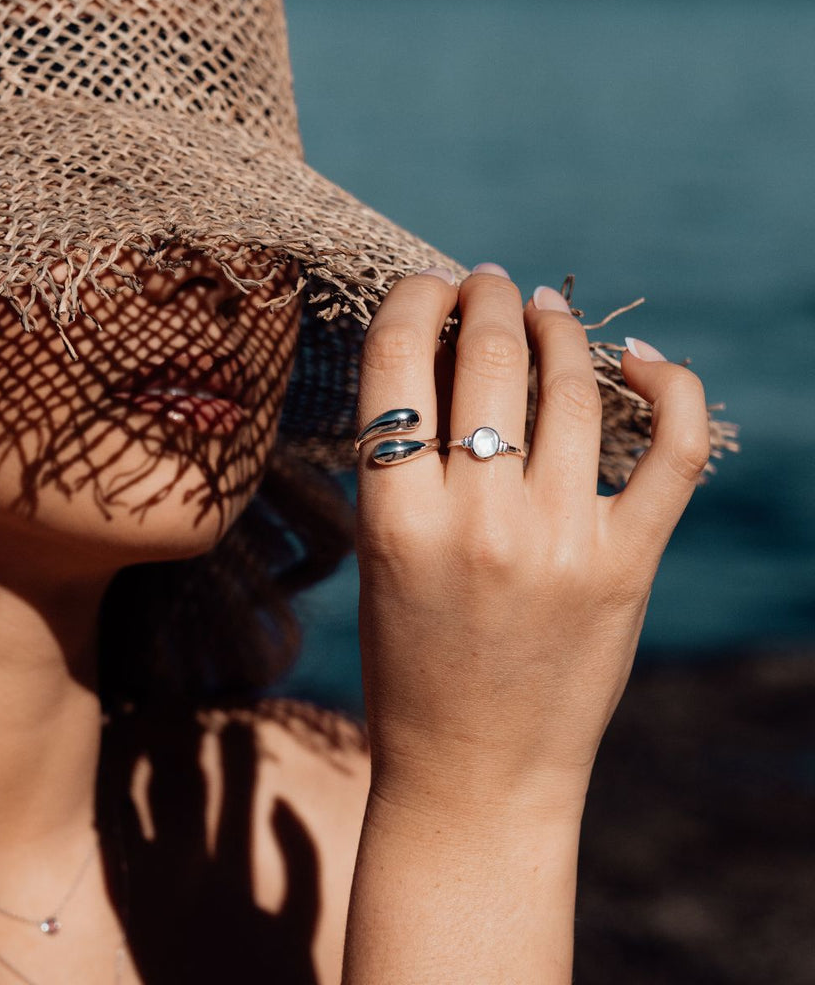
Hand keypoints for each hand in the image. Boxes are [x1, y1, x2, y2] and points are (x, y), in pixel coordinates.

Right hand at [355, 267, 710, 816]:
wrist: (475, 773)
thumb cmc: (410, 665)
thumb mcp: (384, 557)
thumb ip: (409, 466)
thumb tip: (451, 358)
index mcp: (394, 519)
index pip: (397, 358)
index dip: (413, 297)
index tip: (428, 287)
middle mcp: (476, 523)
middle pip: (488, 355)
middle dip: (486, 296)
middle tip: (487, 283)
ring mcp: (560, 542)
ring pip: (572, 384)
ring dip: (557, 326)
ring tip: (543, 310)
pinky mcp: (627, 565)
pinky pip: (672, 449)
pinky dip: (667, 386)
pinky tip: (639, 360)